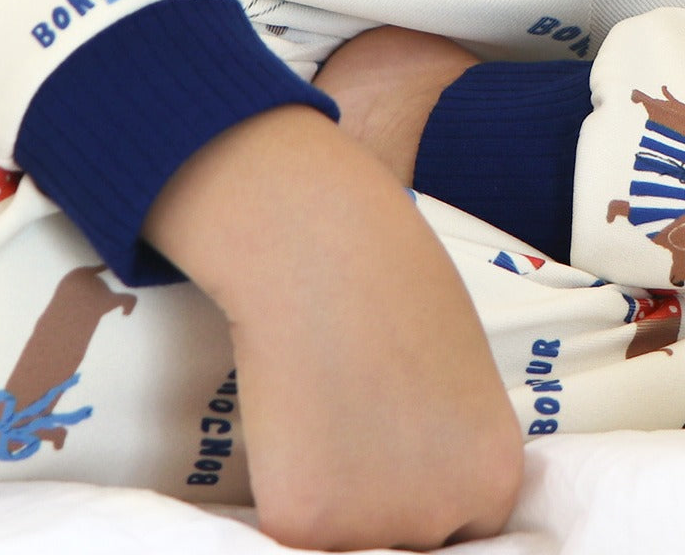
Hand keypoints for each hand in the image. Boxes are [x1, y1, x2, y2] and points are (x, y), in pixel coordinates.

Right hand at [143, 106, 521, 550]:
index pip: (465, 522)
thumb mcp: (455, 359)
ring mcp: (371, 525)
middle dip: (375, 489)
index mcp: (493, 475)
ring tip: (309, 403)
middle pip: (408, 534)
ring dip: (323, 487)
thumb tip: (411, 443)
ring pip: (342, 531)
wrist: (315, 240)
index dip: (420, 481)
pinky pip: (284, 518)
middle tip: (344, 416)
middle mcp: (442, 517)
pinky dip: (271, 475)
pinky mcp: (301, 519)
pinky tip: (277, 412)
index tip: (389, 447)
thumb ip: (444, 424)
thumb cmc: (383, 266)